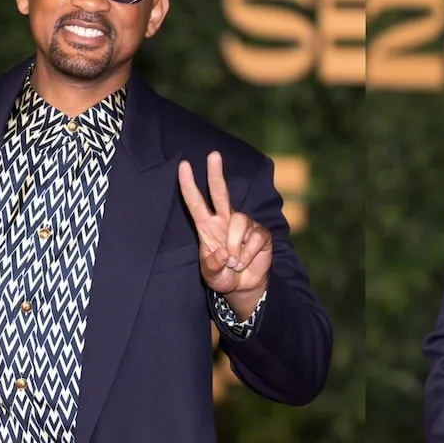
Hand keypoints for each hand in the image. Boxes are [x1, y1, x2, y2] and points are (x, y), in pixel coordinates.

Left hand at [178, 151, 271, 312]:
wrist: (244, 287)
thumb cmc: (223, 276)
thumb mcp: (211, 276)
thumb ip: (212, 265)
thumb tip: (222, 253)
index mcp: (206, 226)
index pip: (195, 202)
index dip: (189, 185)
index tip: (183, 166)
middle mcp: (224, 220)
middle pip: (220, 192)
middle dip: (216, 174)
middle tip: (213, 155)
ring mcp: (244, 225)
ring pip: (239, 221)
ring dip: (235, 246)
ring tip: (234, 263)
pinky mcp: (260, 234)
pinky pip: (254, 238)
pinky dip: (248, 254)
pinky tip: (245, 262)